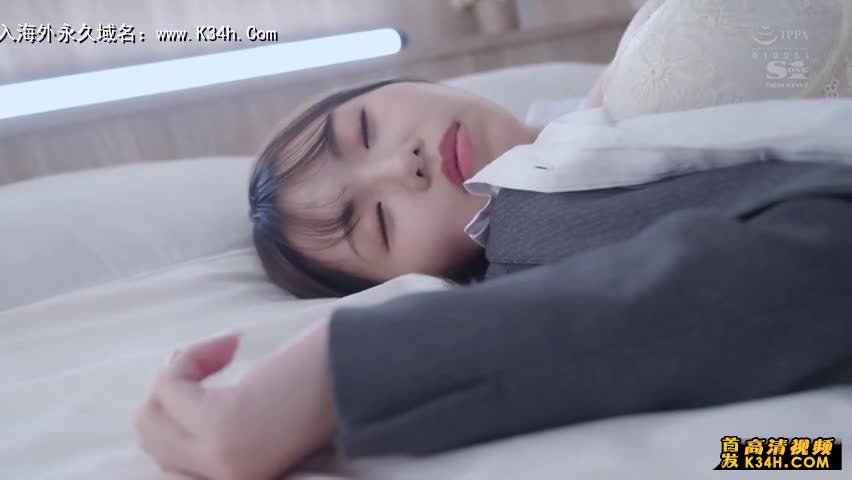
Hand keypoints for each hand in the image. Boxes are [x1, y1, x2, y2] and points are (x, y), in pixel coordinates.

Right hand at [134, 321, 335, 479]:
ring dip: (176, 374)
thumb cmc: (321, 385)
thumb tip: (162, 399)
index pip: (170, 462)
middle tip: (209, 360)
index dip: (173, 415)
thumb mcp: (261, 416)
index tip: (203, 378)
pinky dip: (191, 357)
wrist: (367, 371)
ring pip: (150, 417)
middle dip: (167, 392)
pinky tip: (232, 344)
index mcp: (238, 479)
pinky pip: (170, 388)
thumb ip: (218, 422)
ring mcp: (222, 462)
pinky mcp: (221, 430)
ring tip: (221, 352)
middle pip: (151, 440)